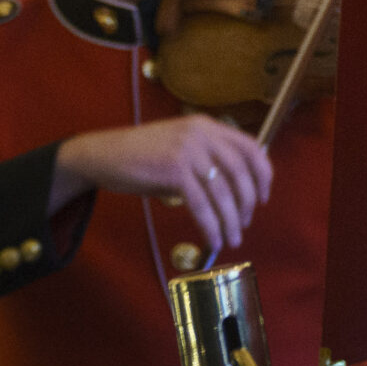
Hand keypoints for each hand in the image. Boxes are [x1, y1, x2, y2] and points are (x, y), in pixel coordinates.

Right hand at [53, 116, 273, 253]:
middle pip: (240, 172)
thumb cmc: (142, 156)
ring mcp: (188, 150)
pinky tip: (213, 239)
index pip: (251, 147)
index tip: (264, 197)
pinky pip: (201, 204)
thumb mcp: (181, 146)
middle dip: (247, 202)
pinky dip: (211, 225)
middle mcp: (202, 134)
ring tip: (232, 238)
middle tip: (245, 223)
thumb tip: (235, 191)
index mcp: (208, 126)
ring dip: (231, 220)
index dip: (263, 173)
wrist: (102, 154)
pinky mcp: (174, 170)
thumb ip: (207, 159)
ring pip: (222, 191)